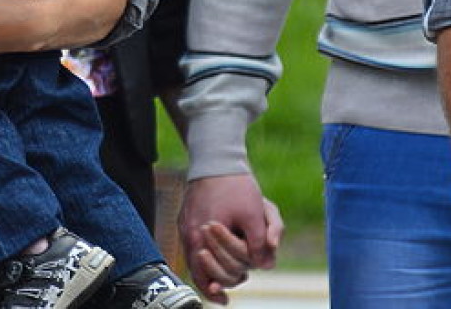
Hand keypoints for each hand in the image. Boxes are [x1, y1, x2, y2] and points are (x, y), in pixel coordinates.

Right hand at [178, 173, 282, 302]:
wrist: (216, 157)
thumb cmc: (235, 185)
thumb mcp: (254, 214)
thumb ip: (260, 243)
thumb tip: (265, 265)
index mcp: (202, 235)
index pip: (204, 275)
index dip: (216, 291)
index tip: (226, 300)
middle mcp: (189, 232)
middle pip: (199, 269)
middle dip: (217, 278)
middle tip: (229, 285)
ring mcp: (185, 223)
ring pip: (193, 256)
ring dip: (208, 268)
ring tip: (220, 277)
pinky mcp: (186, 215)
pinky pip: (192, 242)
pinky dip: (203, 252)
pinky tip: (212, 253)